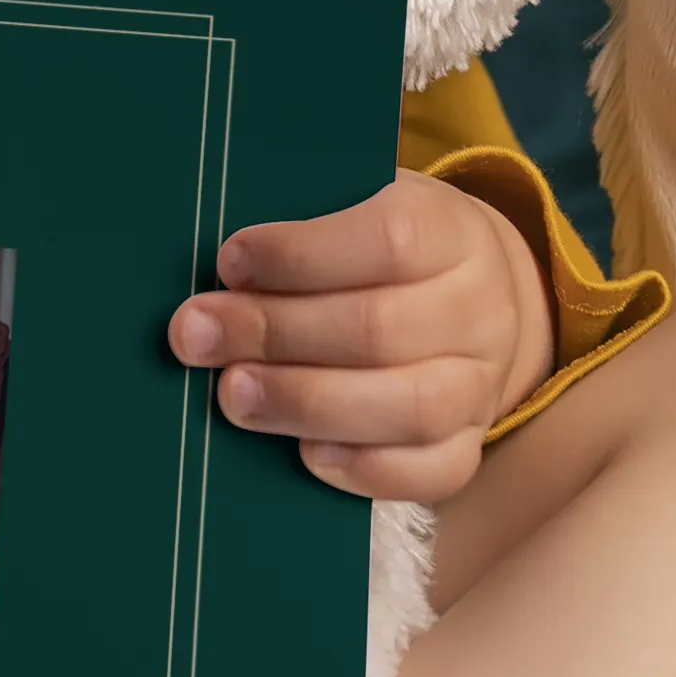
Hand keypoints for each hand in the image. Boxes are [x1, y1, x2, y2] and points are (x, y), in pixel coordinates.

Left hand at [167, 173, 552, 507]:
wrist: (470, 297)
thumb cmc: (383, 248)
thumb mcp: (355, 204)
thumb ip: (301, 223)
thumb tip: (221, 265)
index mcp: (452, 231)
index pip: (389, 240)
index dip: (300, 255)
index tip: (229, 262)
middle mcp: (478, 310)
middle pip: (381, 329)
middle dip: (274, 333)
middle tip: (195, 335)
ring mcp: (480, 384)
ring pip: (409, 407)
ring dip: (305, 403)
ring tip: (232, 394)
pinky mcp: (469, 444)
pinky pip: (428, 473)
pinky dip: (361, 468)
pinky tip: (302, 452)